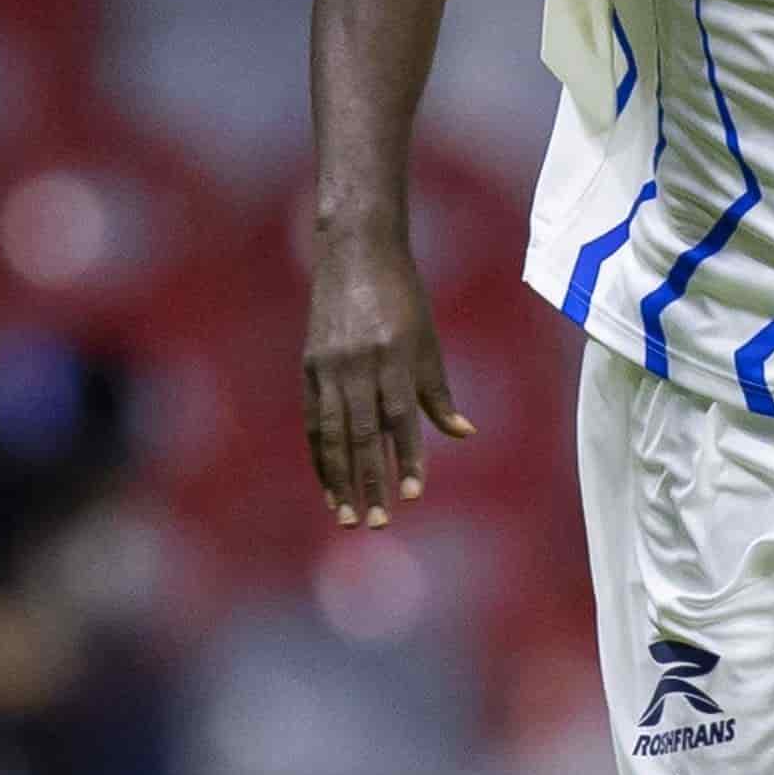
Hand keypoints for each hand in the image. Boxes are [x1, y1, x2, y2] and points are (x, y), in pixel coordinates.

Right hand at [301, 228, 471, 526]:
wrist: (355, 251)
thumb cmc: (403, 296)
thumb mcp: (427, 339)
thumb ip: (438, 392)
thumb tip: (464, 434)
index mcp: (394, 355)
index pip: (399, 418)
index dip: (405, 457)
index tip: (411, 494)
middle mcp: (358, 363)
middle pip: (361, 434)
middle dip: (368, 481)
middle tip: (375, 523)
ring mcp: (329, 365)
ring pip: (331, 433)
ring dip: (338, 479)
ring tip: (346, 515)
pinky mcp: (309, 365)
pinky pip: (313, 420)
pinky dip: (320, 455)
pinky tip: (327, 483)